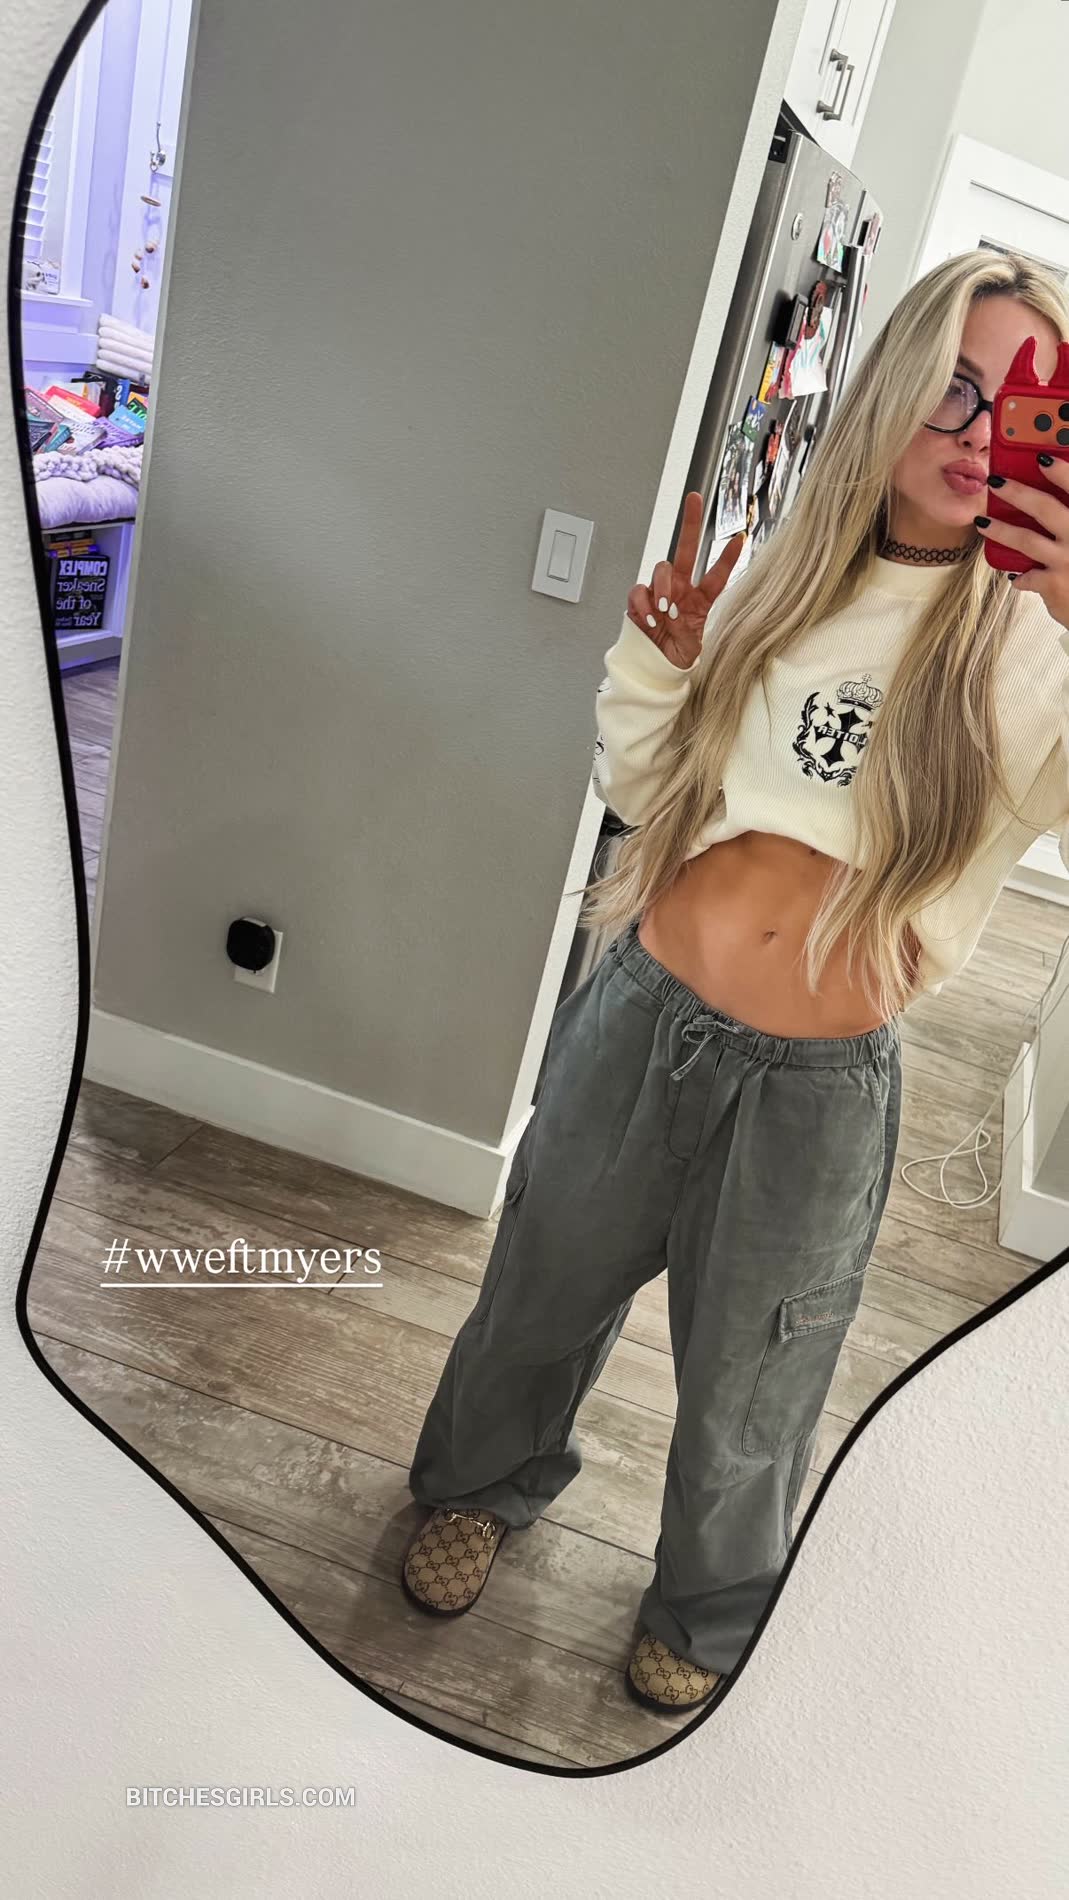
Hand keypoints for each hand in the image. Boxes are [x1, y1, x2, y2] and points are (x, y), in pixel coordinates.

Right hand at [626, 491, 745, 667]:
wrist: (653, 668)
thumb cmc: (676, 656)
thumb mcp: (692, 649)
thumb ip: (686, 630)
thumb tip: (672, 613)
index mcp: (700, 599)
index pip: (716, 575)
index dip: (727, 558)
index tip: (740, 538)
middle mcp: (680, 589)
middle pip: (685, 549)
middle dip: (690, 522)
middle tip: (694, 499)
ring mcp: (659, 593)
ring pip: (661, 570)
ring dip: (663, 588)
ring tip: (665, 610)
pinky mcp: (639, 602)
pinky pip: (639, 591)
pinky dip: (643, 604)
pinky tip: (650, 619)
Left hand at [977, 457, 1068, 630]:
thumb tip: (1047, 490)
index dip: (1062, 471)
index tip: (1041, 457)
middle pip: (1044, 508)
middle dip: (1016, 492)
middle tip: (996, 482)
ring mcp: (1067, 559)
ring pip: (1026, 540)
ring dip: (1001, 530)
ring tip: (982, 522)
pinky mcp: (1054, 584)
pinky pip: (1027, 576)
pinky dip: (1021, 577)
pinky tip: (1015, 577)